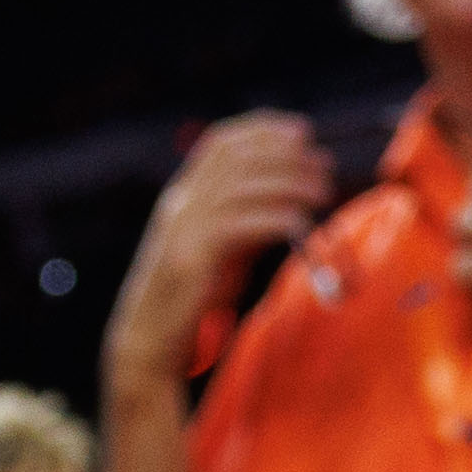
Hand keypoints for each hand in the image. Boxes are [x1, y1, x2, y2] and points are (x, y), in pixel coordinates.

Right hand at [107, 111, 333, 396]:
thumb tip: (290, 195)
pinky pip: (244, 223)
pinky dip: (279, 217)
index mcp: (182, 197)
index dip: (263, 129)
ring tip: (321, 194)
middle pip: (239, 159)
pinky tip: (301, 225)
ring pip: (245, 185)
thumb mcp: (221, 249)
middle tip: (324, 168)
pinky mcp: (192, 257)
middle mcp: (180, 205)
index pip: (221, 144)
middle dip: (287, 155)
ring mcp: (183, 229)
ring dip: (291, 183)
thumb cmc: (190, 298)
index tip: (301, 132)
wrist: (148, 341)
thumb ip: (246, 219)